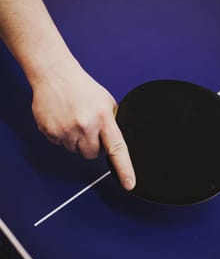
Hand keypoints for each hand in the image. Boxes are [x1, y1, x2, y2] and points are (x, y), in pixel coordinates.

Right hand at [31, 56, 135, 190]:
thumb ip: (112, 122)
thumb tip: (115, 141)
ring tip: (73, 120)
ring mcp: (66, 130)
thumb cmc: (81, 87)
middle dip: (91, 145)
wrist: (54, 74)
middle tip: (87, 127)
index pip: (117, 148)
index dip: (124, 169)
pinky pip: (59, 145)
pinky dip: (62, 136)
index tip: (129, 184)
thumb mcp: (105, 101)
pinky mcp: (50, 131)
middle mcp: (85, 125)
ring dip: (76, 140)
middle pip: (92, 154)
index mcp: (103, 117)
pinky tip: (62, 120)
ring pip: (75, 151)